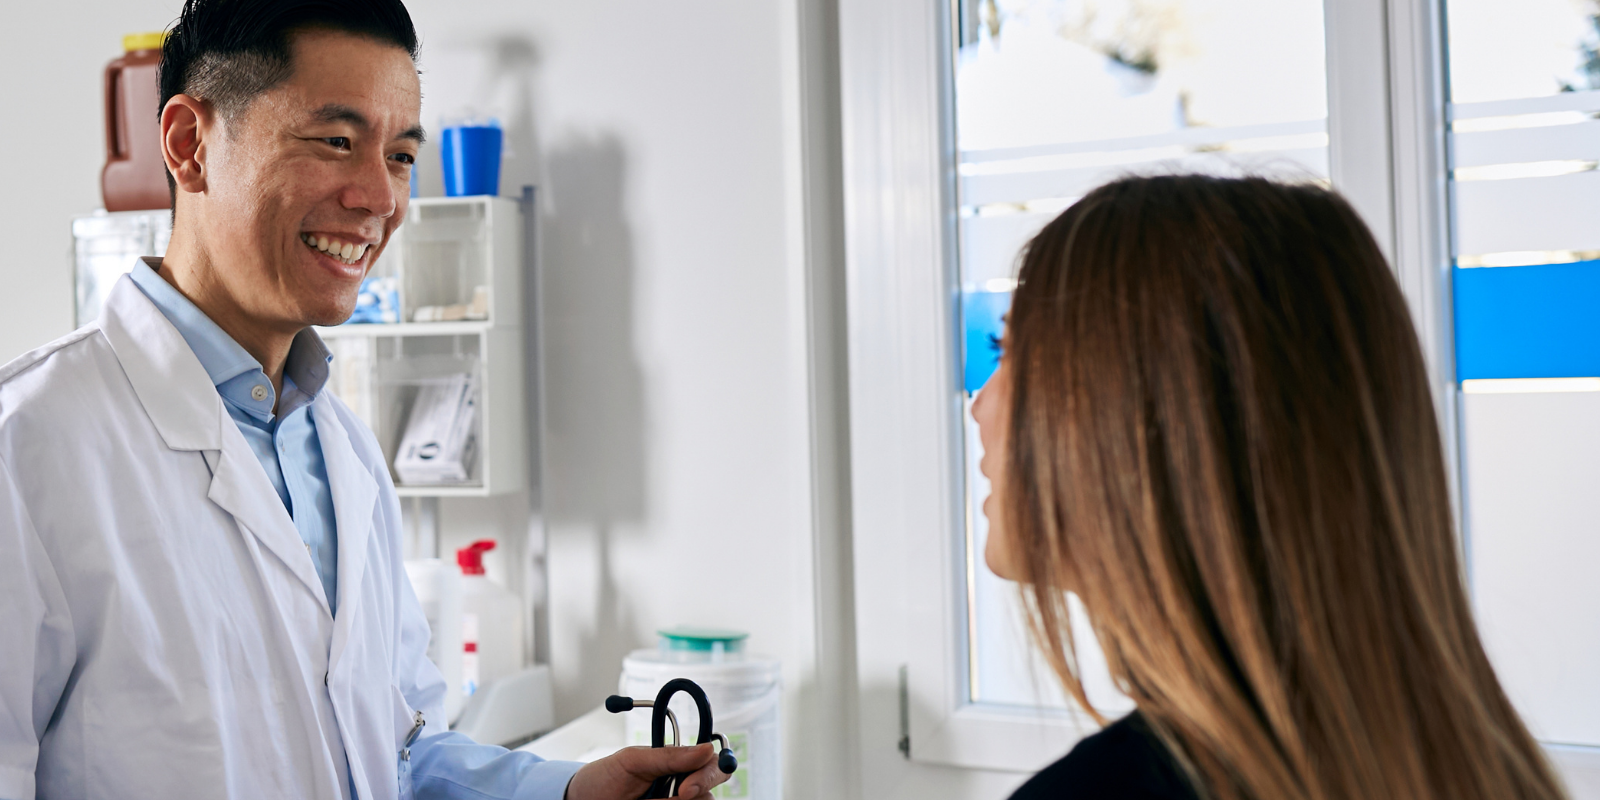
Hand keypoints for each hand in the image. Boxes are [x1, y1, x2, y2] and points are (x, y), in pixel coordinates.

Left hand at [563, 743, 730, 799]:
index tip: (687, 786)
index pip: (711, 762)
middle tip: (678, 797)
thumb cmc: (604, 777)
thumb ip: (669, 756)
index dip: (709, 772)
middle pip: (711, 790)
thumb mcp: (632, 760)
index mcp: (678, 763)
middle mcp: (683, 786)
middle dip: (699, 790)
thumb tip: (706, 748)